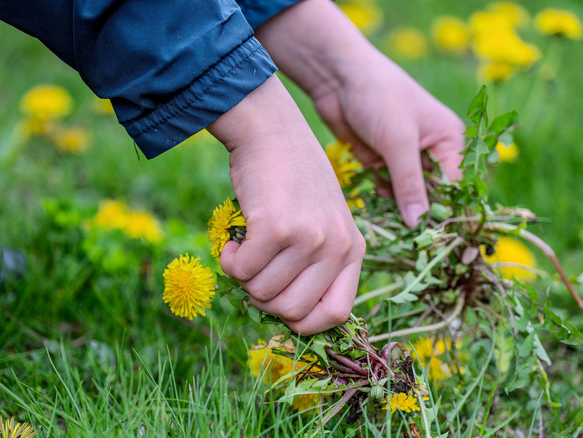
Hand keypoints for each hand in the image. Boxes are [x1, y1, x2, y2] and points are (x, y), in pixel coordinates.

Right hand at [208, 75, 365, 334]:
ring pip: (262, 294)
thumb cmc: (291, 181)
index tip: (280, 307)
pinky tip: (232, 240)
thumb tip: (290, 318)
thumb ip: (317, 264)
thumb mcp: (323, 221)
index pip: (338, 314)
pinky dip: (229, 261)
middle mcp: (337, 246)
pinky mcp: (276, 227)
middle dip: (264, 300)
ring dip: (243, 277)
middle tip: (254, 271)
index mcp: (353, 249)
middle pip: (293, 312)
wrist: (271, 131)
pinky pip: (241, 272)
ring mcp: (308, 237)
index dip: (304, 321)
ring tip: (245, 247)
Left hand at [310, 57, 464, 226]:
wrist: (337, 76)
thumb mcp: (398, 141)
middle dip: (420, 212)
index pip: (455, 187)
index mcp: (449, 141)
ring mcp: (404, 158)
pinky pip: (387, 190)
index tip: (434, 237)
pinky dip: (382, 196)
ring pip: (408, 196)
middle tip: (408, 233)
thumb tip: (418, 223)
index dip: (446, 212)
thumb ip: (409, 183)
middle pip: (433, 195)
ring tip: (388, 213)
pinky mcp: (381, 161)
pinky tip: (375, 192)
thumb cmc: (379, 96)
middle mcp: (432, 152)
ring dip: (398, 206)